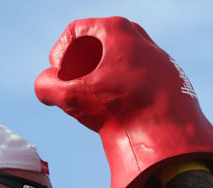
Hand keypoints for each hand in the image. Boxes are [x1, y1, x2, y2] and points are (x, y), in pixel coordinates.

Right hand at [35, 17, 212, 187]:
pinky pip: (134, 78)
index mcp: (117, 29)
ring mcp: (155, 57)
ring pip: (115, 63)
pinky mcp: (167, 78)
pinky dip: (120, 92)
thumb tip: (45, 87)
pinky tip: (119, 113)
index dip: (58, 56)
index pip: (74, 33)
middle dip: (78, 69)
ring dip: (98, 82)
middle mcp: (139, 37)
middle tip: (74, 91)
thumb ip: (47, 86)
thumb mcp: (72, 96)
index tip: (59, 79)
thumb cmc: (121, 108)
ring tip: (96, 105)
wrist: (167, 133)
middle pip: (95, 45)